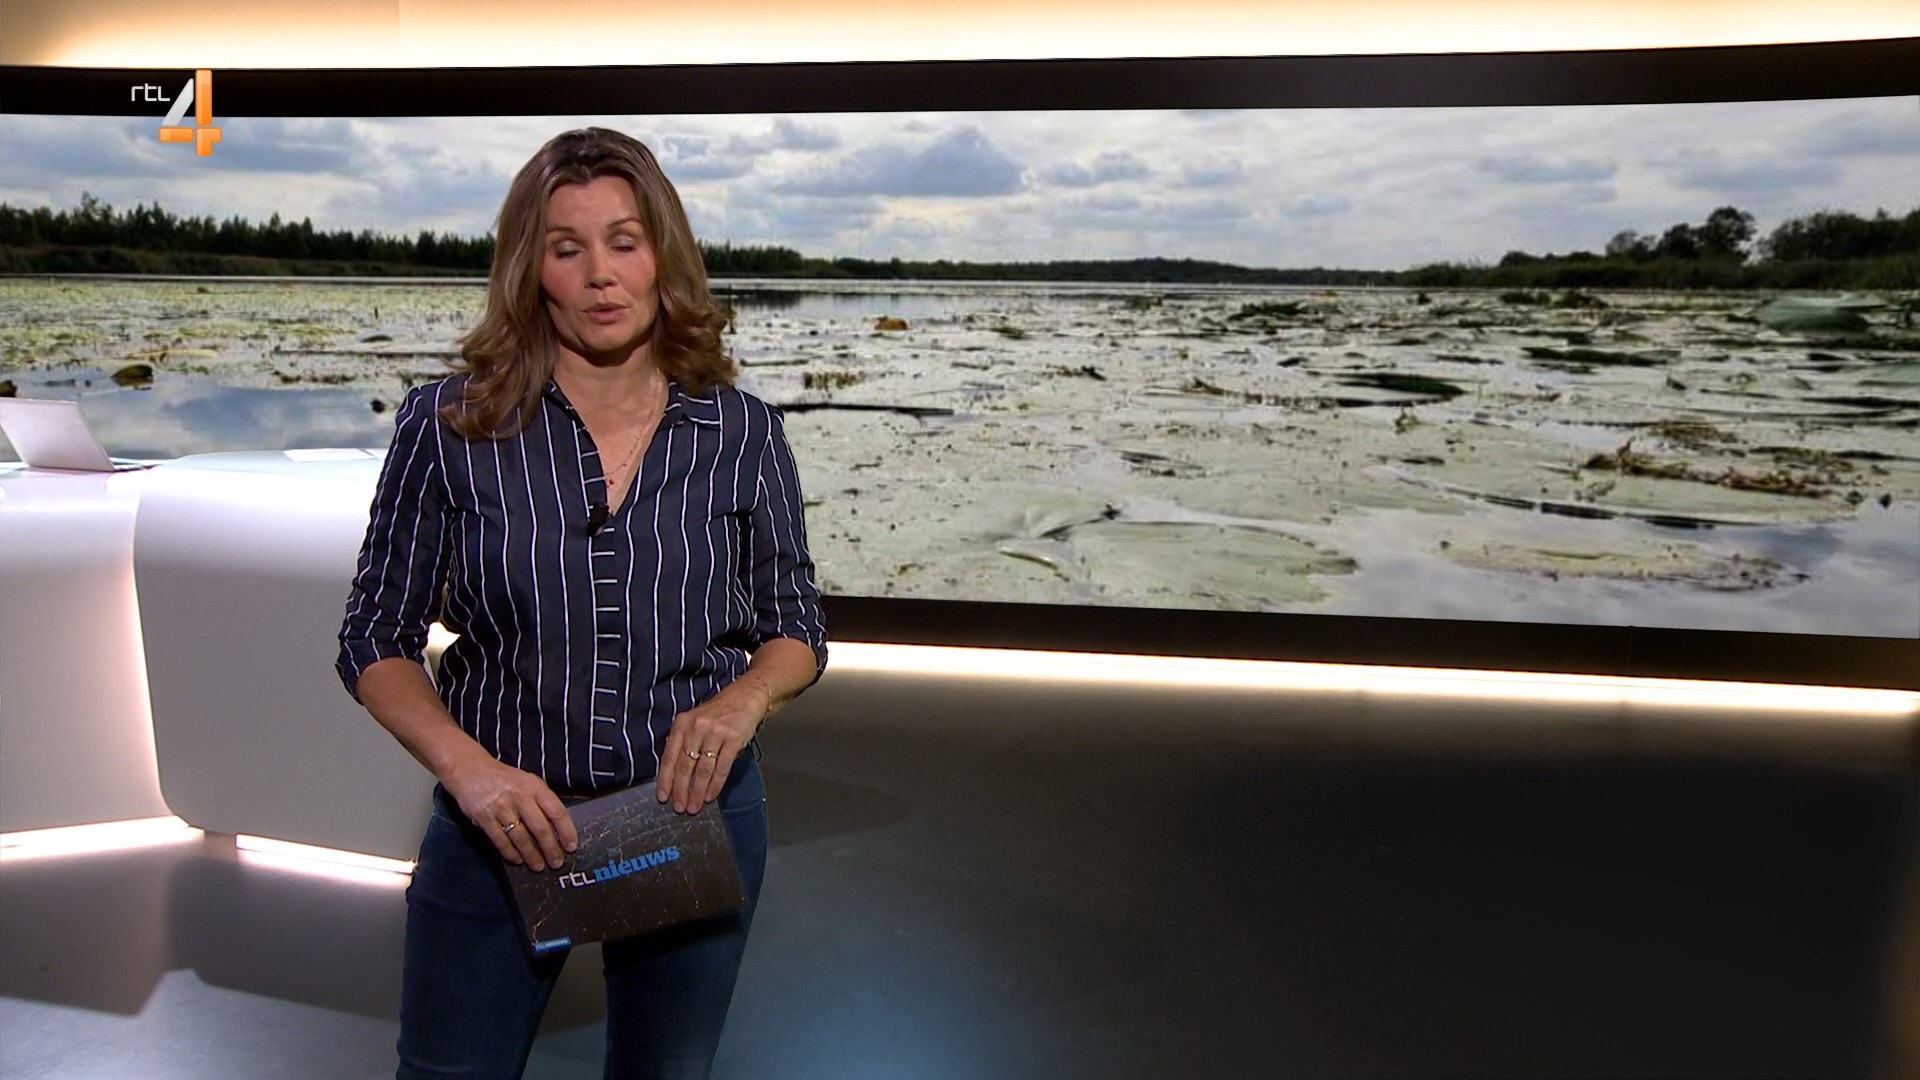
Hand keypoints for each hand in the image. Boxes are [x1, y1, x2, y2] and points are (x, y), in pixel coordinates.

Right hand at [443, 754, 577, 870]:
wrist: (469, 769)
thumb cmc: (503, 778)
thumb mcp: (526, 781)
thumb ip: (540, 800)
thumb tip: (556, 828)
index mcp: (534, 786)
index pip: (557, 811)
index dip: (566, 831)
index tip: (571, 846)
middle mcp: (519, 796)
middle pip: (540, 828)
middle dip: (550, 849)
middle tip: (556, 863)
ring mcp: (501, 807)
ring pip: (520, 838)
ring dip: (531, 855)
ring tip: (538, 866)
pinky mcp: (484, 817)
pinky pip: (500, 841)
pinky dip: (510, 853)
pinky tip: (517, 859)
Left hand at [657, 676, 770, 812]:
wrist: (746, 697)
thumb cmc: (719, 713)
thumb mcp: (695, 722)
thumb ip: (684, 743)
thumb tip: (675, 776)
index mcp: (682, 724)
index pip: (669, 756)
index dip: (665, 779)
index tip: (663, 797)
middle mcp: (696, 727)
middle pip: (684, 766)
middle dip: (681, 790)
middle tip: (680, 808)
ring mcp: (715, 733)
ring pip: (702, 770)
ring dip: (697, 792)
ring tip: (694, 806)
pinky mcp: (733, 739)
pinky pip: (721, 767)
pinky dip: (715, 785)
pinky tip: (710, 796)